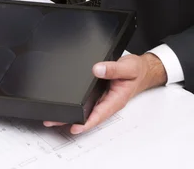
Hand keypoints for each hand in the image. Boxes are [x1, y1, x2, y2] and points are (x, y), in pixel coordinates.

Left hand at [44, 53, 166, 134]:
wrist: (142, 70)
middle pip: (89, 115)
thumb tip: (97, 69)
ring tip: (53, 117)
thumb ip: (113, 69)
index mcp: (116, 99)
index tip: (75, 126)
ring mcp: (103, 98)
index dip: (87, 122)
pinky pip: (87, 101)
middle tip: (53, 121)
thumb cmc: (137, 71)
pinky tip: (66, 105)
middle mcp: (108, 101)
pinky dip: (76, 104)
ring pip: (86, 109)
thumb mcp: (127, 68)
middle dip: (72, 121)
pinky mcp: (100, 93)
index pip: (99, 114)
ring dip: (71, 114)